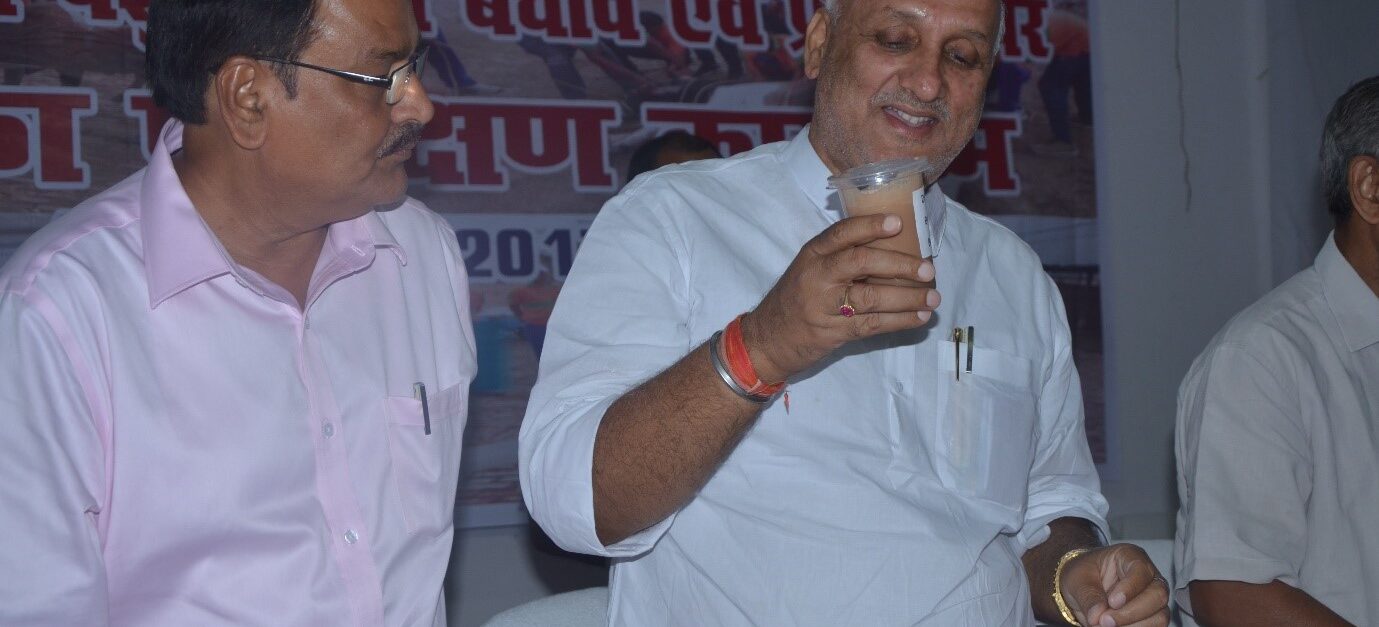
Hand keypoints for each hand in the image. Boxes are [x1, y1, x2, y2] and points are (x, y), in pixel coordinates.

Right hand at [740, 213, 939, 382]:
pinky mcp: (833, 333)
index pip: (842, 233)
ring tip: (933, 298)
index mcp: (813, 254)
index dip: (870, 225)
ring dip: (907, 298)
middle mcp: (817, 276)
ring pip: (872, 298)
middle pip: (861, 263)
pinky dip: (900, 321)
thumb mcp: (810, 269)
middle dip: (899, 265)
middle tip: (927, 269)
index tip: (898, 222)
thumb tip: (895, 249)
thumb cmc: (796, 299)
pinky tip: (919, 317)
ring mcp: (824, 306)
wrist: (767, 339)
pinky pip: (873, 325)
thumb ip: (842, 258)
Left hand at [1060, 544, 1170, 626]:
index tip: (1112, 602)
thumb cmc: (1082, 575)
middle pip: (1157, 595)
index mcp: (1130, 556)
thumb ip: (1088, 597)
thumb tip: (1097, 617)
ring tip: (1105, 625)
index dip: (1129, 588)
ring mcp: (1153, 597)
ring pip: (1159, 616)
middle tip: (1104, 621)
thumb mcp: (1077, 580)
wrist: (1080, 589)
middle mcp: (1148, 576)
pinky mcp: (1153, 616)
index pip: (1140, 570)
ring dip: (1133, 625)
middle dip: (1130, 613)